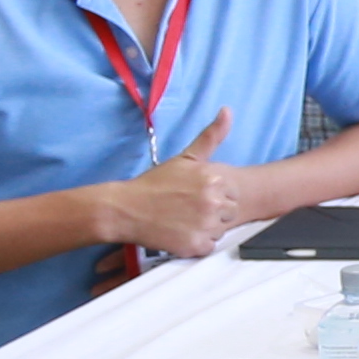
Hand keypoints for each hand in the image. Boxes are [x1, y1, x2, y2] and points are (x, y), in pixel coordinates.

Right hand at [102, 117, 248, 260]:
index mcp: (214, 179)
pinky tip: (180, 232)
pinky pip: (208, 247)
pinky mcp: (196, 245)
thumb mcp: (185, 157)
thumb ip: (211, 136)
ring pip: (220, 231)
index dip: (215, 196)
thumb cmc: (154, 184)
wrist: (126, 209)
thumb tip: (228, 111)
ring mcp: (206, 224)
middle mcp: (214, 201)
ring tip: (182, 220)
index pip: (232, 194)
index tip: (195, 196)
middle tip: (187, 210)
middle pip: (229, 213)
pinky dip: (196, 243)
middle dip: (213, 213)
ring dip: (205, 229)